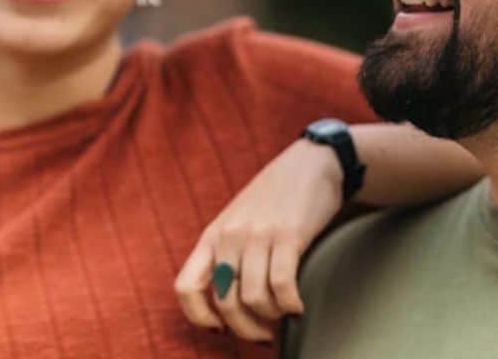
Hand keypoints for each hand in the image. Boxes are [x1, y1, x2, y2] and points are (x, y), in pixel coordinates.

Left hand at [175, 139, 342, 341]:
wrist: (312, 163)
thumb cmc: (277, 197)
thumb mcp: (239, 220)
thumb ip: (228, 252)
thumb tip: (229, 301)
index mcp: (213, 235)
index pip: (185, 287)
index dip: (199, 317)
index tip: (221, 328)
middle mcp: (230, 236)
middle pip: (225, 303)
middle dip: (246, 328)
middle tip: (264, 334)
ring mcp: (258, 234)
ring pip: (254, 299)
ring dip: (272, 316)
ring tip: (284, 313)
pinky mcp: (288, 234)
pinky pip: (283, 285)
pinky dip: (291, 305)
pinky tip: (299, 305)